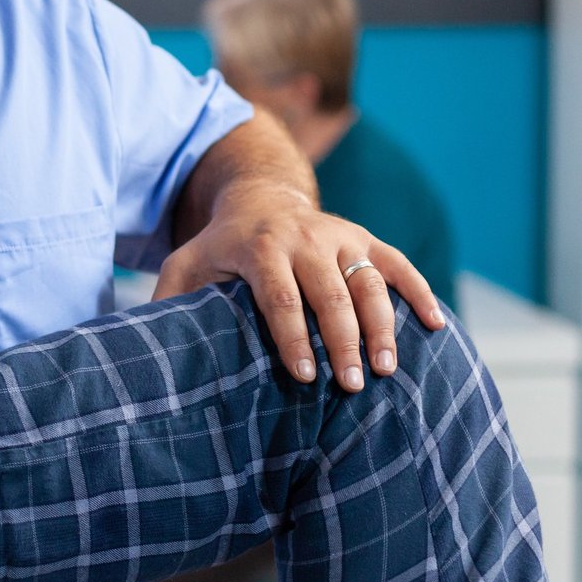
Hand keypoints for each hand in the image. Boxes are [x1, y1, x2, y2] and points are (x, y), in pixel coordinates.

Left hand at [154, 181, 443, 390]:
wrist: (260, 198)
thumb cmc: (220, 248)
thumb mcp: (185, 264)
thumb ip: (169, 300)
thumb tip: (145, 344)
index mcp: (260, 246)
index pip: (279, 295)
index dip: (292, 336)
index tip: (304, 375)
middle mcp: (305, 237)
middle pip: (329, 292)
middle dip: (342, 339)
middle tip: (352, 384)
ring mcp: (340, 236)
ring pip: (368, 281)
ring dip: (382, 326)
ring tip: (386, 370)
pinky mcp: (366, 238)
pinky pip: (398, 264)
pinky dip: (419, 293)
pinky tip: (436, 328)